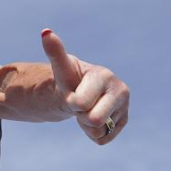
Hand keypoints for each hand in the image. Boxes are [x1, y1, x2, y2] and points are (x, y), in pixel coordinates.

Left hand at [40, 30, 129, 144]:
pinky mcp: (124, 120)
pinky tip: (93, 117)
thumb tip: (45, 32)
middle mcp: (120, 90)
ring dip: (86, 125)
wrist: (78, 90)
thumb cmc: (69, 78)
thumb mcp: (61, 68)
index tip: (74, 93)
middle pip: (93, 120)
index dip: (72, 102)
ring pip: (98, 131)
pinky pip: (102, 139)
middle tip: (80, 103)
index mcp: (105, 76)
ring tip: (87, 108)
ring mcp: (124, 106)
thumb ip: (55, 51)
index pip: (80, 103)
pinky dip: (93, 133)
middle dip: (81, 115)